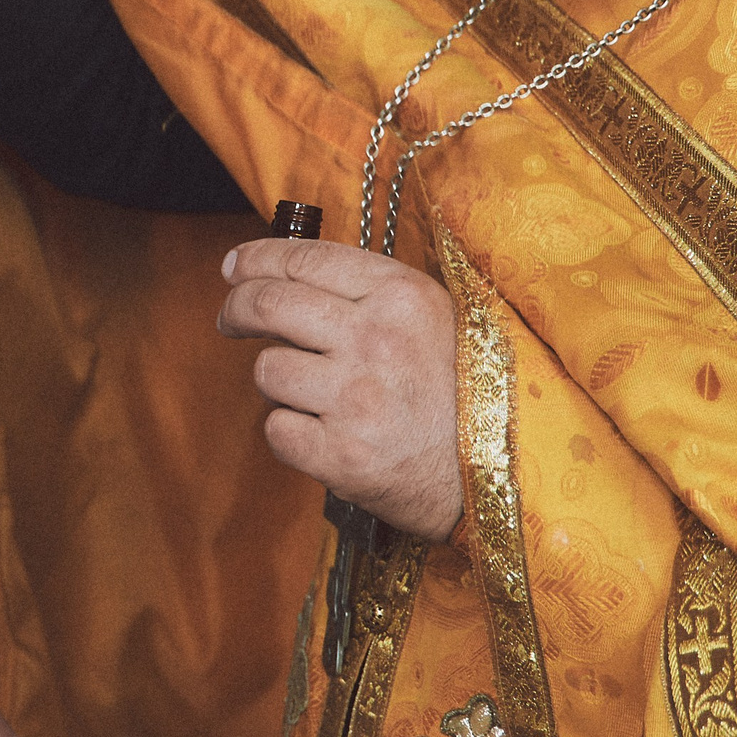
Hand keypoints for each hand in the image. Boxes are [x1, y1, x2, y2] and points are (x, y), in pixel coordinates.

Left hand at [218, 237, 464, 539]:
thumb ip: (368, 292)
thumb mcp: (434, 318)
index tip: (234, 267)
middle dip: (236, 309)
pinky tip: (323, 434)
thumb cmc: (466, 393)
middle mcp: (375, 339)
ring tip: (314, 394)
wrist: (506, 478)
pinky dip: (290, 433)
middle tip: (230, 320)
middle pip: (267, 304)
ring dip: (278, 381)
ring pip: (267, 370)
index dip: (255, 259)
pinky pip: (277, 429)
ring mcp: (356, 399)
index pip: (302, 258)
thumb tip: (283, 271)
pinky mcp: (342, 455)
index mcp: (401, 296)